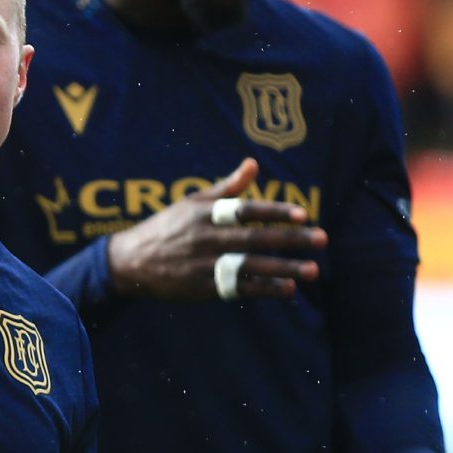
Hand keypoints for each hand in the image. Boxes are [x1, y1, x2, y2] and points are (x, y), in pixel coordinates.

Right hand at [106, 157, 326, 299]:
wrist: (131, 263)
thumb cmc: (166, 228)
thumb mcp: (191, 203)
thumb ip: (226, 187)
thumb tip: (253, 163)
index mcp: (205, 213)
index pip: (245, 210)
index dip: (274, 212)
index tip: (302, 214)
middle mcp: (206, 238)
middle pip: (255, 238)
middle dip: (290, 240)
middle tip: (321, 239)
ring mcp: (205, 264)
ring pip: (251, 265)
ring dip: (284, 268)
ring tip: (313, 270)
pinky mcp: (204, 288)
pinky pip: (240, 288)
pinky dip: (265, 289)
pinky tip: (288, 289)